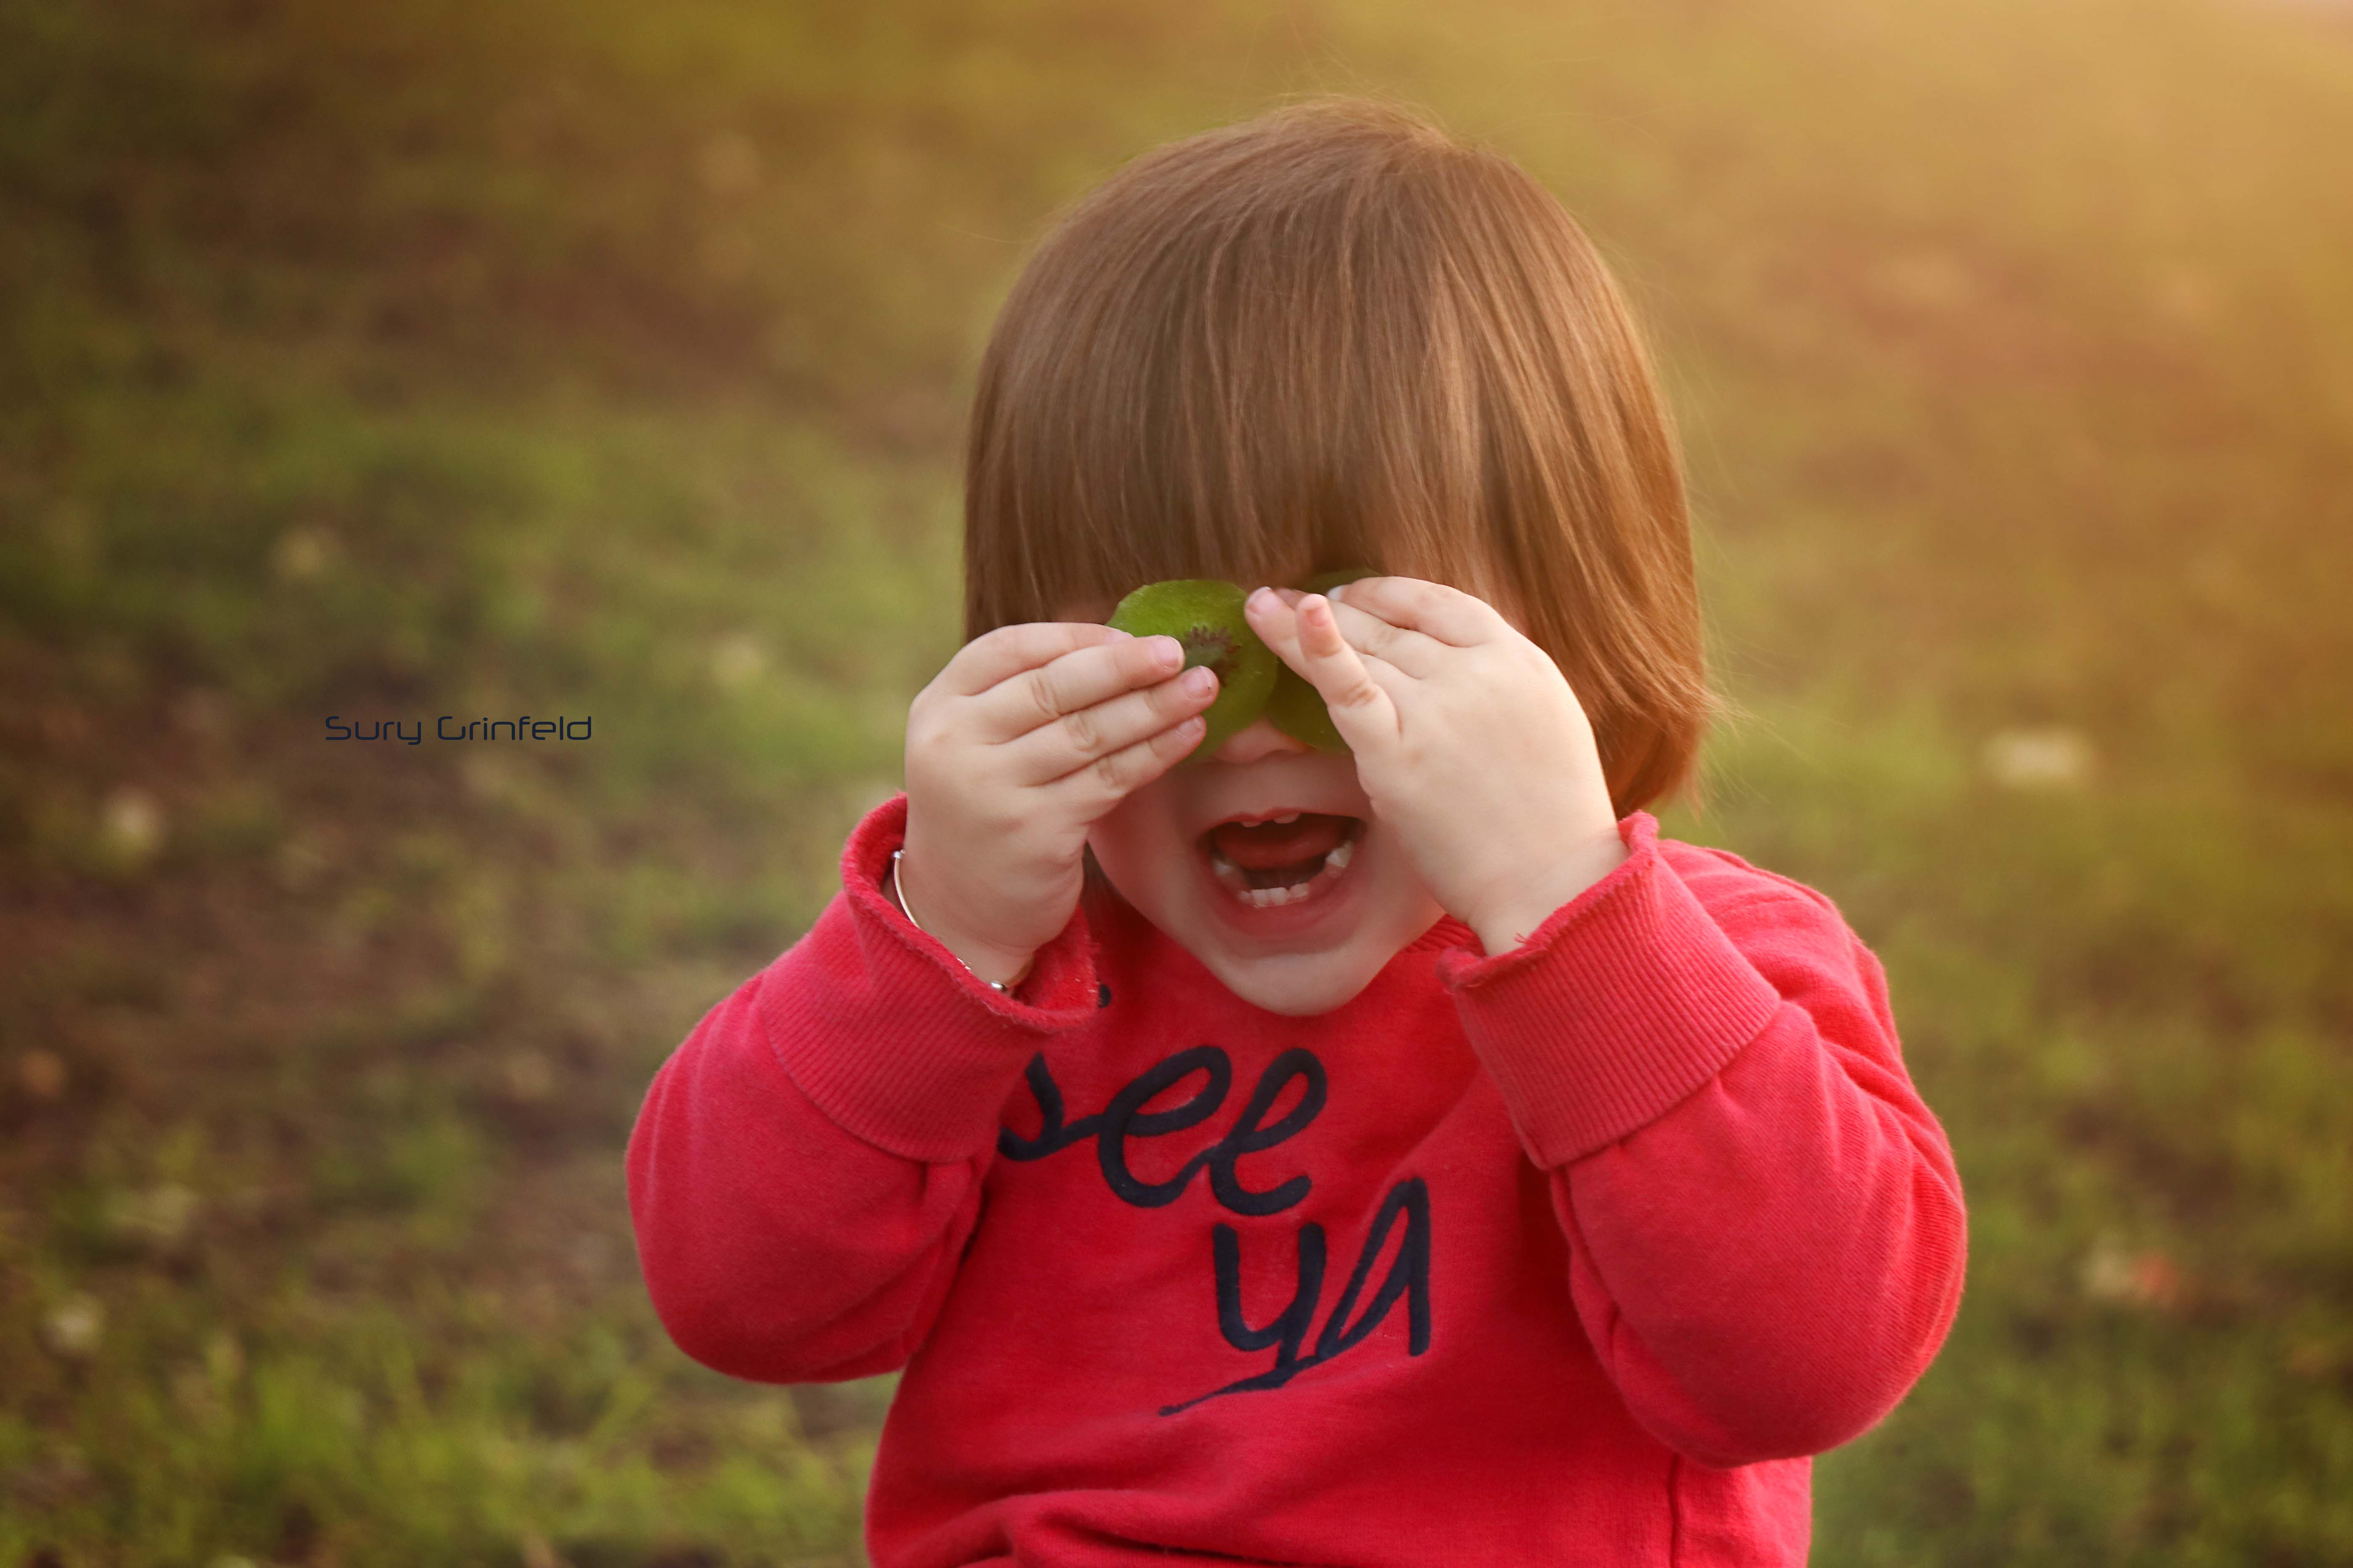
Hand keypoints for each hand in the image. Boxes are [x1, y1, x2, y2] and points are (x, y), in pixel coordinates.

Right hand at [900, 623, 1219, 984]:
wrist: (958, 910)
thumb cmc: (986, 808)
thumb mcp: (978, 744)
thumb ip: (1022, 697)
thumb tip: (1122, 645)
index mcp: (939, 707)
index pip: (1009, 648)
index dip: (1075, 636)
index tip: (1131, 633)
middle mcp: (956, 744)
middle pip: (1051, 687)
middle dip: (1123, 665)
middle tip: (1177, 651)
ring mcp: (992, 790)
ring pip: (1088, 734)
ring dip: (1153, 707)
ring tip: (1202, 688)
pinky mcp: (1034, 832)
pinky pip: (1108, 780)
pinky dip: (1153, 753)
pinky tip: (1188, 734)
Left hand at [1243, 578, 1626, 954]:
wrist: (1554, 881)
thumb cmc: (1552, 819)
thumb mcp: (1548, 721)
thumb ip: (1498, 686)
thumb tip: (1449, 666)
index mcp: (1521, 660)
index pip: (1442, 605)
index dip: (1390, 596)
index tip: (1355, 597)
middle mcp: (1478, 672)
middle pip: (1394, 628)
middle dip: (1339, 610)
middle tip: (1292, 599)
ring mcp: (1435, 709)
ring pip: (1362, 652)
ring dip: (1302, 624)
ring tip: (1262, 605)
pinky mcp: (1397, 753)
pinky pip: (1348, 690)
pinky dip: (1318, 648)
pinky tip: (1292, 614)